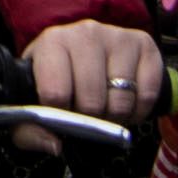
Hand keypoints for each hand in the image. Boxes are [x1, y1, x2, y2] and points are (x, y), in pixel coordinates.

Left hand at [28, 19, 167, 126]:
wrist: (88, 54)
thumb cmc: (58, 78)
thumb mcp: (33, 100)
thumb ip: (30, 129)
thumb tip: (54, 145)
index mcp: (52, 42)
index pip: (56, 93)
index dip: (61, 115)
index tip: (63, 114)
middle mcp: (86, 32)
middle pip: (92, 100)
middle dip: (91, 119)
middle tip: (88, 115)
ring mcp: (118, 36)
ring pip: (121, 100)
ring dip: (116, 117)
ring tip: (107, 108)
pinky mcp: (145, 44)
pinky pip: (147, 95)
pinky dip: (139, 110)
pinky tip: (127, 102)